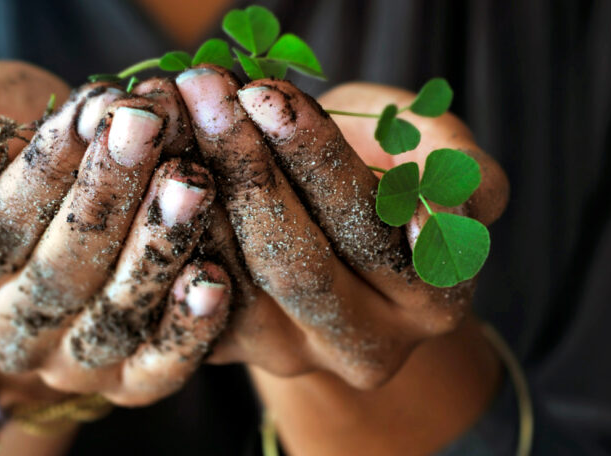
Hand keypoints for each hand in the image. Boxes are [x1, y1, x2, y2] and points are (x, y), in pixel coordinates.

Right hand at [0, 61, 235, 454]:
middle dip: (109, 193)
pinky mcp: (128, 383)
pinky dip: (190, 326)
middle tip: (149, 127)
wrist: (43, 213)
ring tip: (191, 181)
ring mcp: (69, 363)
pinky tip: (216, 278)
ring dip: (156, 248)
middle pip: (61, 270)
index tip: (94, 107)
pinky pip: (158, 366)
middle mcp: (9, 332)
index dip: (50, 163)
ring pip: (112, 314)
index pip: (2, 220)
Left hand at [170, 65, 509, 387]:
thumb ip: (460, 172)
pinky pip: (192, 299)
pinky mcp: (236, 355)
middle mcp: (372, 346)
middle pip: (299, 266)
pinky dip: (169, 233)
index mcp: (435, 298)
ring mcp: (298, 359)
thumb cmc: (393, 166)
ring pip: (236, 287)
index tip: (270, 97)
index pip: (374, 229)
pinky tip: (150, 168)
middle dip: (248, 171)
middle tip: (207, 95)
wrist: (337, 223)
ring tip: (170, 118)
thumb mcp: (438, 152)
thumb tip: (437, 214)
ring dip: (194, 196)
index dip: (319, 162)